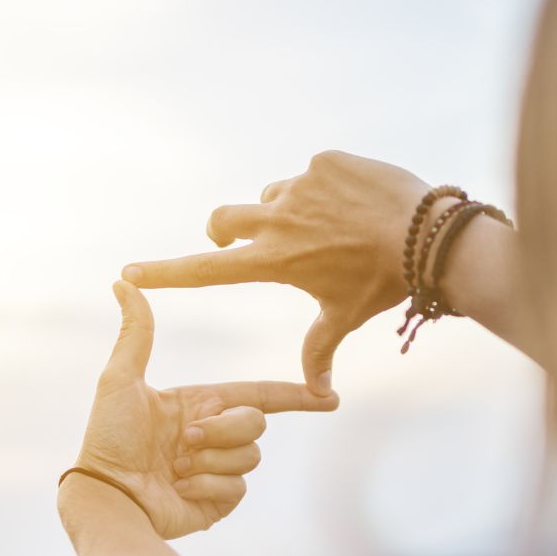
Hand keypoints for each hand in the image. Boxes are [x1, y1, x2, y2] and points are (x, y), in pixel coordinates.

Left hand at [69, 281, 338, 539]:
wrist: (107, 495)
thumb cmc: (108, 438)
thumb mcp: (121, 380)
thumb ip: (136, 334)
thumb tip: (123, 281)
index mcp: (201, 405)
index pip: (259, 395)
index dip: (294, 396)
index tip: (327, 396)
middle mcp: (215, 436)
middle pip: (256, 423)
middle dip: (224, 429)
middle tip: (186, 440)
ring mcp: (218, 470)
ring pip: (249, 456)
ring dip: (210, 460)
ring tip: (175, 468)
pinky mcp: (218, 502)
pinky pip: (236, 488)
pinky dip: (205, 487)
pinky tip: (178, 489)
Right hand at [121, 151, 430, 394]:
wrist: (428, 235)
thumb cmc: (383, 283)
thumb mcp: (345, 317)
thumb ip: (319, 350)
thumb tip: (318, 394)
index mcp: (273, 261)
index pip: (206, 270)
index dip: (165, 273)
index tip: (129, 272)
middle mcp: (276, 219)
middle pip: (223, 220)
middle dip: (224, 231)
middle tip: (243, 240)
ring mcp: (300, 185)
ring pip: (272, 195)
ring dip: (284, 210)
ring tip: (328, 228)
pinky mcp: (325, 161)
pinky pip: (311, 174)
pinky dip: (324, 189)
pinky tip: (355, 205)